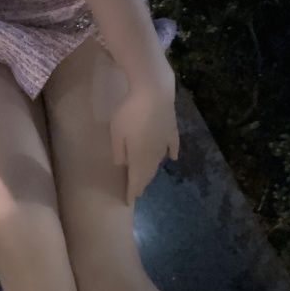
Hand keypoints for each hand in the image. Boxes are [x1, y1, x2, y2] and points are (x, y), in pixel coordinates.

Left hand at [110, 64, 179, 205]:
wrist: (154, 90)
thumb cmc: (130, 111)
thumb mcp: (116, 132)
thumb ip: (119, 150)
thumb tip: (122, 164)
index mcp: (140, 157)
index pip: (136, 179)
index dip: (132, 190)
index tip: (129, 201)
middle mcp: (155, 154)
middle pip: (148, 172)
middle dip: (142, 182)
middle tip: (138, 191)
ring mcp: (165, 141)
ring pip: (158, 161)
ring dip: (153, 170)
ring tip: (148, 177)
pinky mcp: (172, 128)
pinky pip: (172, 145)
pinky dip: (172, 152)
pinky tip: (173, 158)